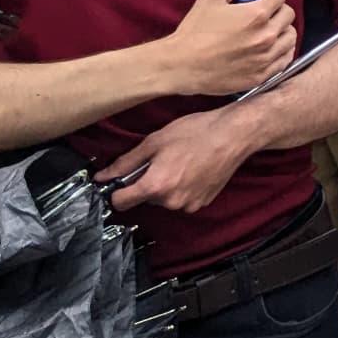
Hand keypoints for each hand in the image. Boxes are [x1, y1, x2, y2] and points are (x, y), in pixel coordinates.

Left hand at [100, 109, 257, 214]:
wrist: (234, 135)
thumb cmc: (196, 133)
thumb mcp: (155, 141)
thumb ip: (126, 162)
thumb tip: (104, 176)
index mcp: (155, 186)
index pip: (121, 203)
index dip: (117, 190)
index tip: (120, 181)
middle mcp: (171, 201)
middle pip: (144, 199)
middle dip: (147, 183)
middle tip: (160, 160)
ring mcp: (189, 205)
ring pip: (164, 199)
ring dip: (166, 186)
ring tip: (180, 162)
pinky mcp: (202, 203)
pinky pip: (182, 199)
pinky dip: (182, 188)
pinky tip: (192, 169)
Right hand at [151, 0, 297, 97]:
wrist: (182, 65)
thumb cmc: (195, 31)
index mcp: (257, 14)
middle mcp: (267, 36)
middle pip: (288, 16)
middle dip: (277, 11)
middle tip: (262, 14)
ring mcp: (266, 57)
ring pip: (291, 38)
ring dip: (282, 31)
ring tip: (266, 31)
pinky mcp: (263, 75)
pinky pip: (285, 60)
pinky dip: (281, 51)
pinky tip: (269, 49)